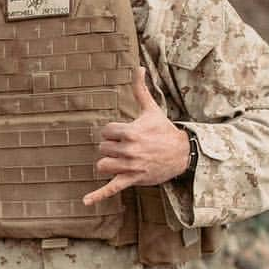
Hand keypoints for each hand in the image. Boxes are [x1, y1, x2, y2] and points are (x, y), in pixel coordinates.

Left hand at [83, 67, 190, 205]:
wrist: (182, 153)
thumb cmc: (164, 130)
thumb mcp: (151, 110)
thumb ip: (140, 89)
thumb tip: (138, 67)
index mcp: (131, 132)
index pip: (105, 131)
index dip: (111, 132)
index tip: (123, 133)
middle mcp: (129, 150)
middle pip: (102, 148)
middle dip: (111, 147)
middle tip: (126, 146)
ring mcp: (130, 166)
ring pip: (102, 165)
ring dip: (107, 163)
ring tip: (119, 160)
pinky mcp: (132, 179)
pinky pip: (111, 188)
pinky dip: (98, 195)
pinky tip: (86, 201)